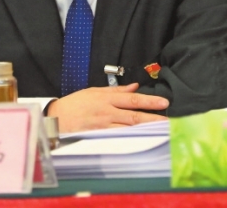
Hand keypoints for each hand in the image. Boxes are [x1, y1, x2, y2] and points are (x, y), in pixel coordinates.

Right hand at [47, 83, 168, 132]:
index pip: (132, 99)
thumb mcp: (94, 91)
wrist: (57, 118)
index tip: (163, 102)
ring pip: (129, 128)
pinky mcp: (99, 136)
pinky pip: (119, 138)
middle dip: (153, 117)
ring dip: (146, 130)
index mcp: (106, 98)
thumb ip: (115, 90)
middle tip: (169, 119)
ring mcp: (103, 126)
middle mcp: (107, 112)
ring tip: (161, 131)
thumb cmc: (74, 104)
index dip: (149, 101)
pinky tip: (143, 139)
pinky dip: (132, 138)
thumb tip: (133, 87)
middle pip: (134, 115)